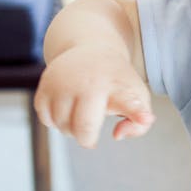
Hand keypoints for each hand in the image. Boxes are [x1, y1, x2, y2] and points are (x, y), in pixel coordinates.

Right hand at [33, 46, 154, 147]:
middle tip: (90, 136)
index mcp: (118, 87)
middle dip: (87, 140)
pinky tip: (65, 109)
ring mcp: (64, 82)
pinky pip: (46, 119)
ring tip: (79, 115)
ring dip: (70, 130)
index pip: (129, 102)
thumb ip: (138, 126)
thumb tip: (117, 135)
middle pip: (83, 127)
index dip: (137, 113)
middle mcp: (90, 82)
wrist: (91, 50)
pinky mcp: (45, 84)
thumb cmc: (117, 83)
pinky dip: (54, 121)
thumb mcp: (137, 99)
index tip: (145, 118)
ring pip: (62, 125)